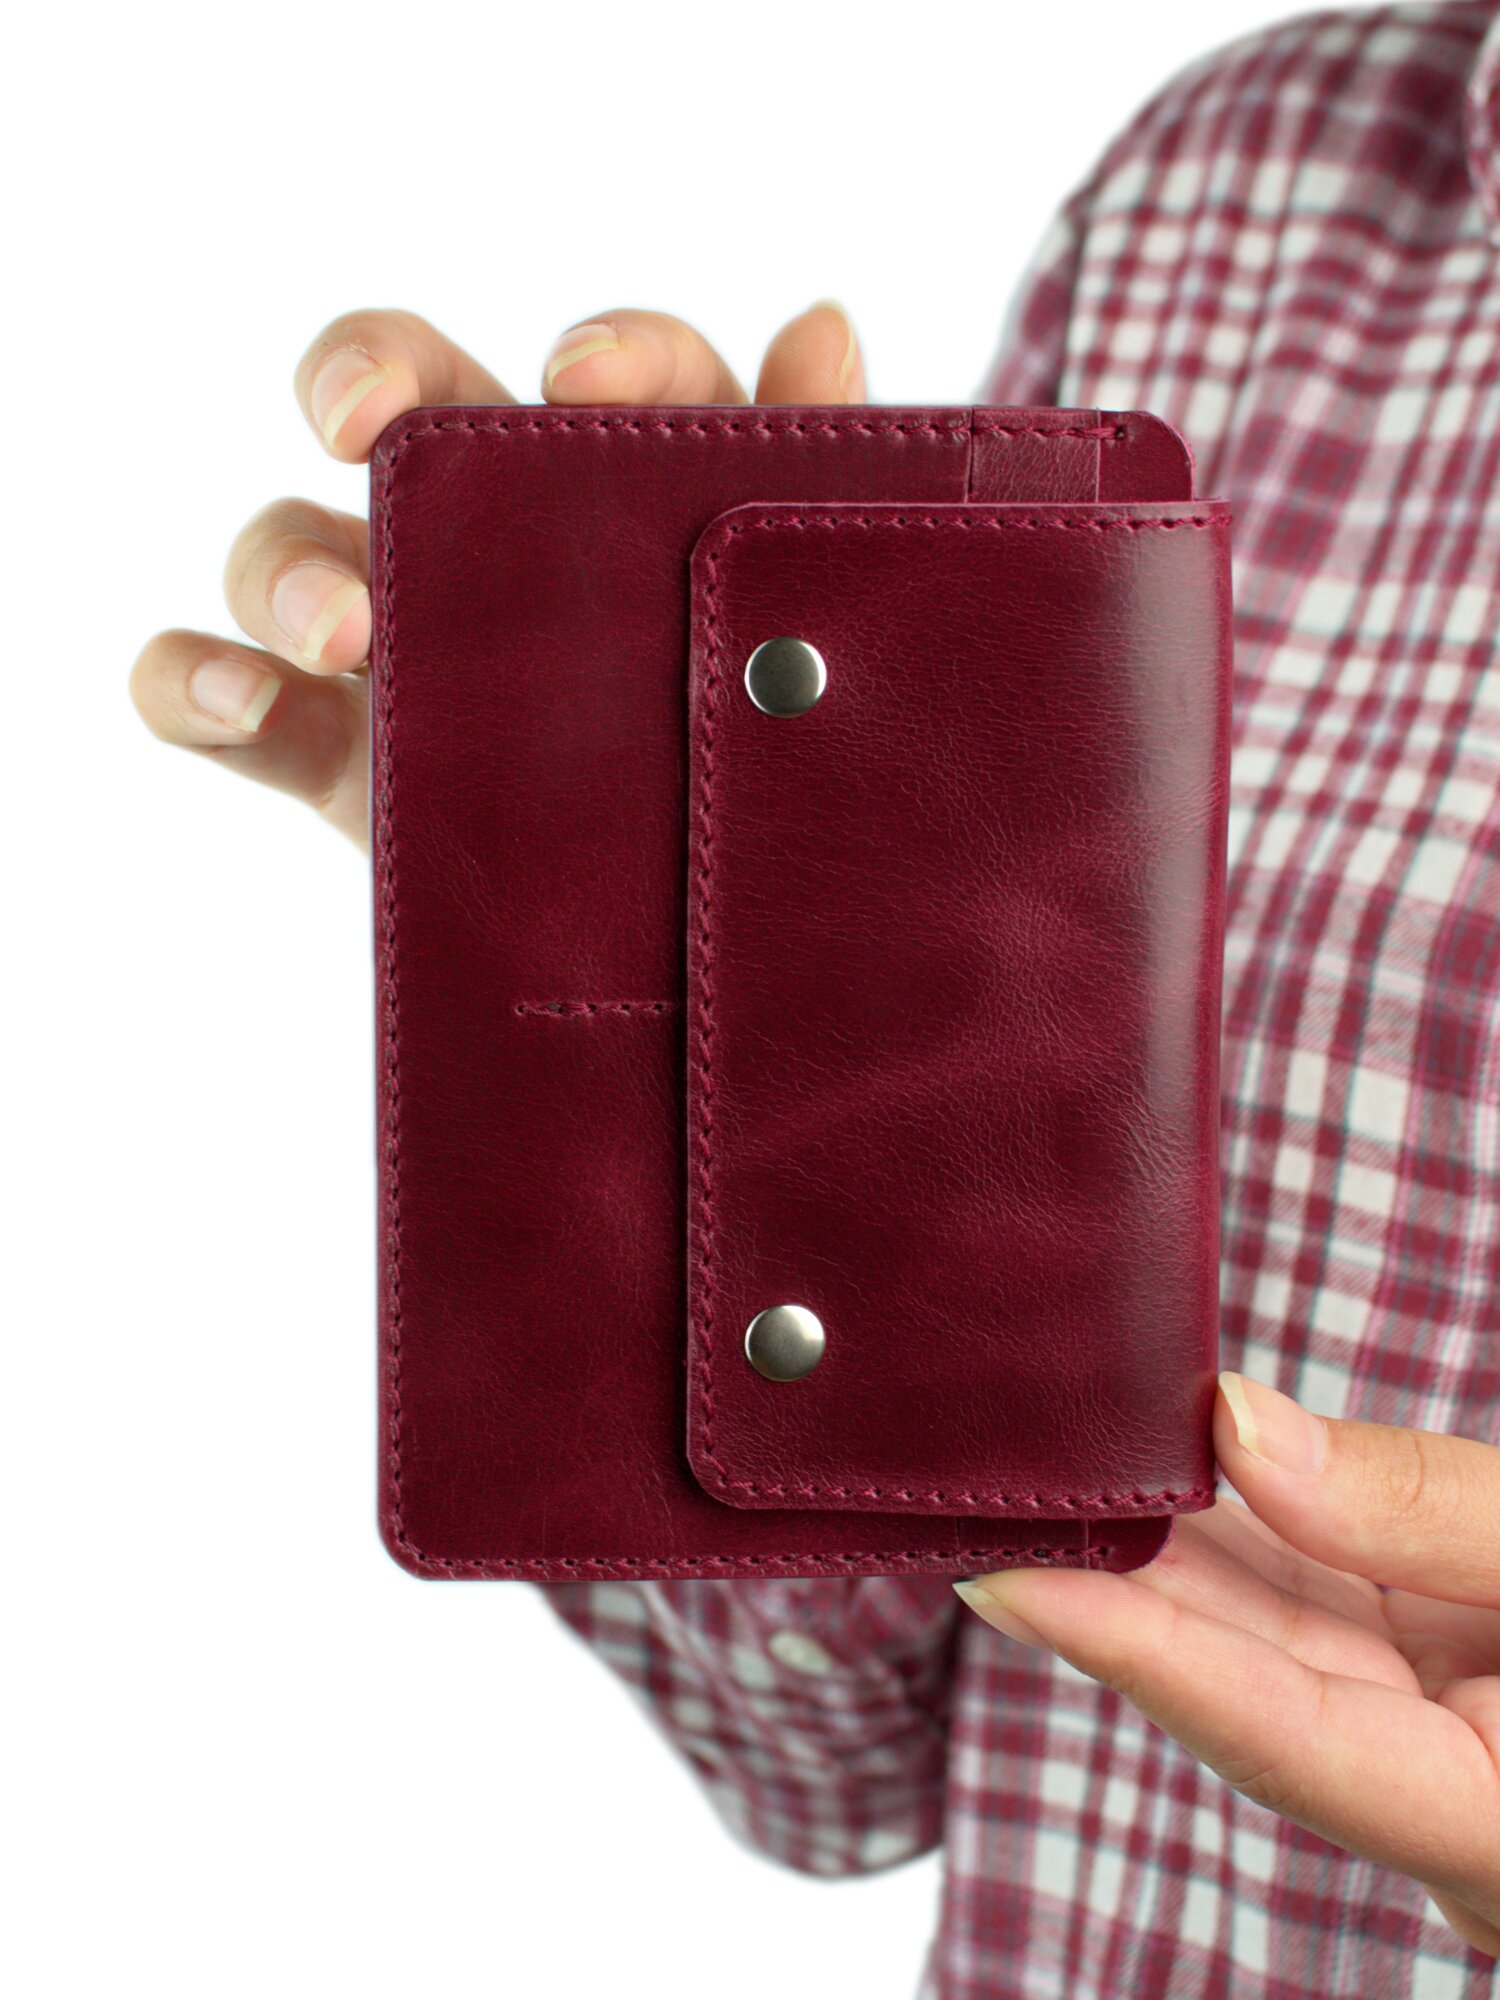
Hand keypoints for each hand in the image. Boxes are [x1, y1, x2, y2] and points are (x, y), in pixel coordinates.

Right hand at [130, 302, 865, 846]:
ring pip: (286, 544)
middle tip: (360, 419)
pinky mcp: (331, 755)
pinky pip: (210, 695)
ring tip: (339, 632)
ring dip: (285, 564)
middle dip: (361, 372)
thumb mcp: (805, 649)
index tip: (583, 379)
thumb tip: (822, 320)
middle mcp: (497, 544)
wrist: (695, 965)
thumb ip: (810, 504)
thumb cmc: (747, 783)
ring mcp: (400, 649)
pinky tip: (236, 700)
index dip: (610, 352)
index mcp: (632, 502)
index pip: (621, 376)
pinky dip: (189, 682)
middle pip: (399, 398)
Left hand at [955, 1374, 1499, 1955]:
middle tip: (970, 1492)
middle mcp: (1453, 1830)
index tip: (995, 1573)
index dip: (1130, 1649)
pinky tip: (1155, 1477)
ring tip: (1035, 1467)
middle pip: (1249, 1693)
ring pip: (1271, 1656)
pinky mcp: (1435, 1703)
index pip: (1282, 1737)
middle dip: (1110, 1590)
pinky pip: (1319, 1629)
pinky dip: (1242, 1550)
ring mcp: (1437, 1766)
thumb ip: (1423, 1506)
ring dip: (1160, 1560)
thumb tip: (1235, 1433)